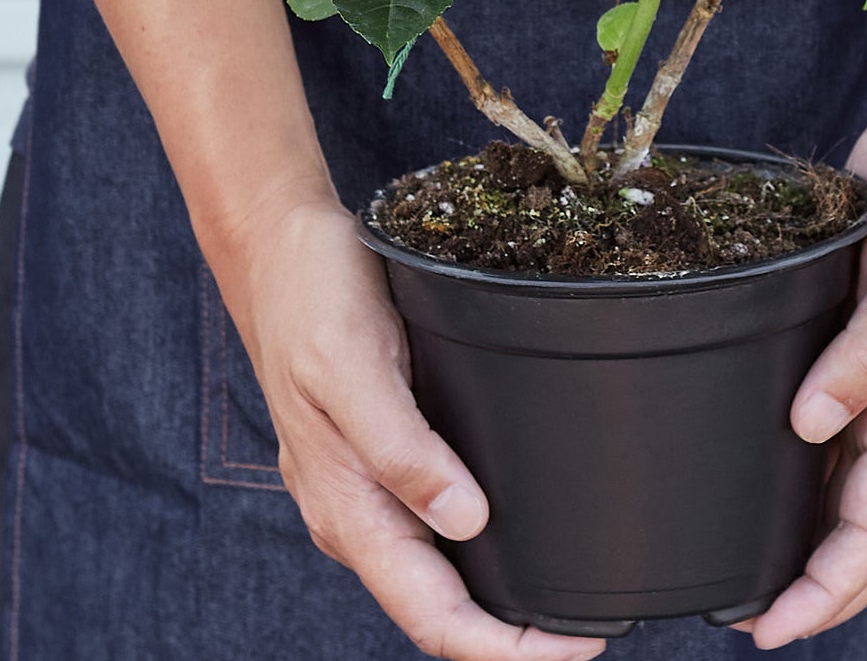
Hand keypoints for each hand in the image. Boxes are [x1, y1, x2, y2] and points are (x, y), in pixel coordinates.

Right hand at [214, 192, 607, 660]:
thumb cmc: (310, 297)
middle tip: (591, 634)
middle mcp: (355, 511)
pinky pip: (426, 527)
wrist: (275, 246)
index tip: (577, 650)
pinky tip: (513, 531)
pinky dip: (475, 548)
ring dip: (495, 600)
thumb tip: (466, 521)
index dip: (505, 650)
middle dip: (511, 639)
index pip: (433, 615)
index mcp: (348, 507)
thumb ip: (403, 449)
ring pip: (434, 572)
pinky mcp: (374, 455)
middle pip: (438, 608)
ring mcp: (361, 487)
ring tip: (564, 600)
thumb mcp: (354, 365)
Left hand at [740, 89, 866, 647]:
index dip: (833, 582)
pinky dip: (809, 453)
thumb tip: (812, 427)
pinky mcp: (863, 326)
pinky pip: (840, 411)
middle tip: (756, 619)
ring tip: (752, 559)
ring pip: (857, 476)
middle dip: (825, 582)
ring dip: (814, 528)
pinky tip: (768, 452)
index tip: (776, 624)